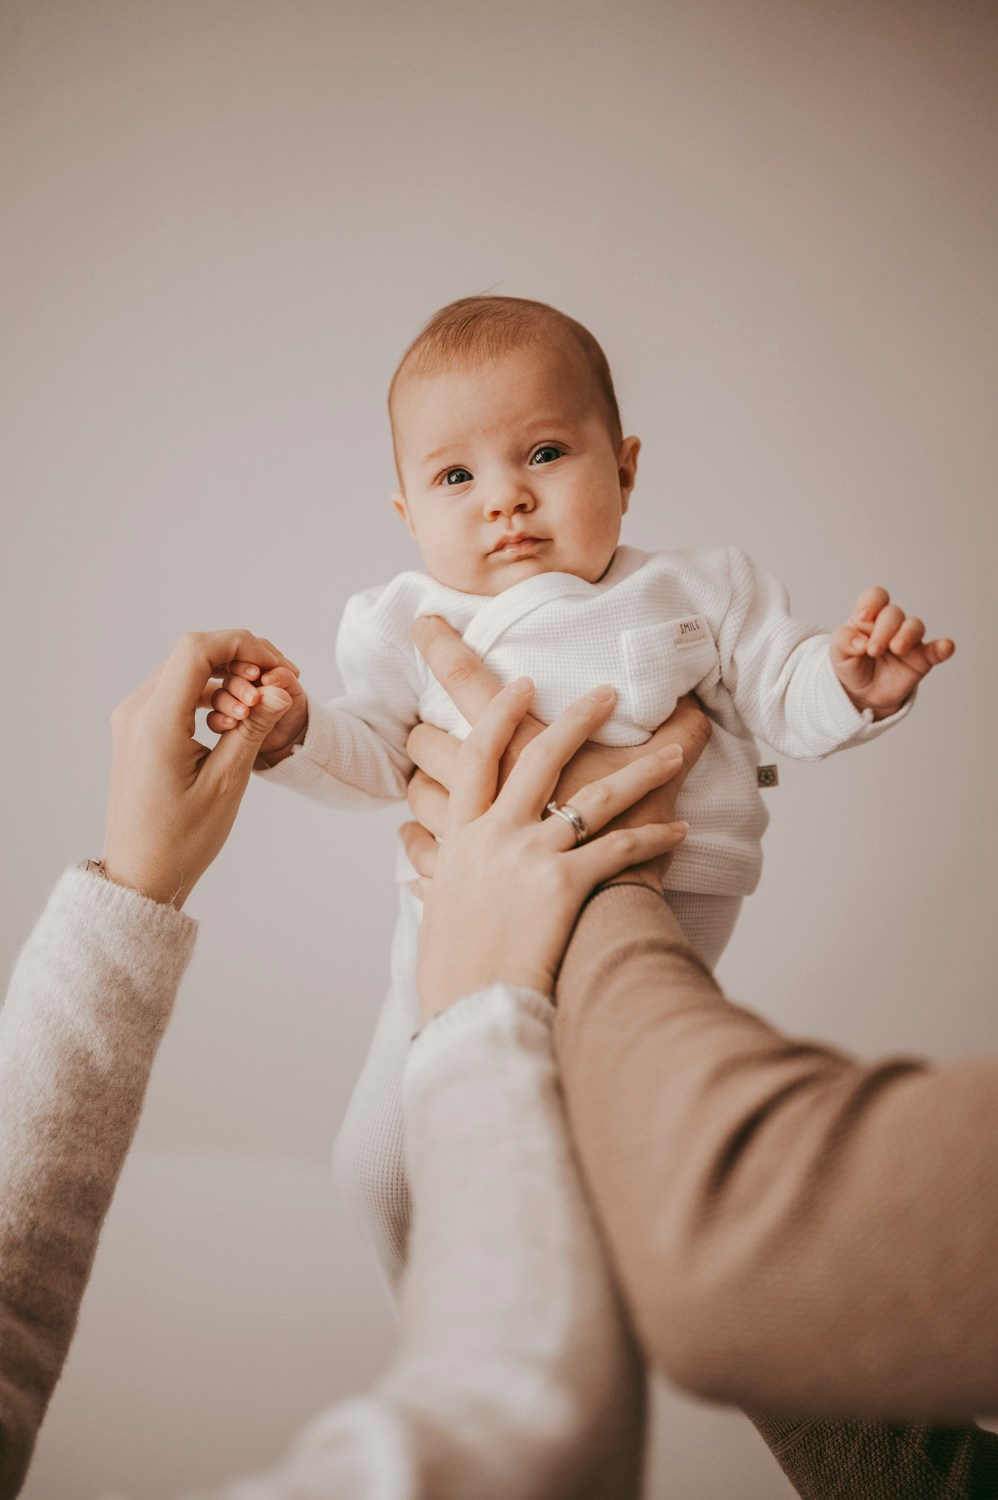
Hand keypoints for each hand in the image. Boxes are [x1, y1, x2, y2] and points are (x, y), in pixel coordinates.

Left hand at [102, 631, 296, 907]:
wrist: (141, 875)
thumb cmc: (181, 839)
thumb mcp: (227, 783)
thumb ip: (252, 728)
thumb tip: (280, 689)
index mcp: (155, 722)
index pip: (198, 650)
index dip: (244, 647)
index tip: (279, 668)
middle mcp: (136, 711)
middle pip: (193, 655)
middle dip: (242, 662)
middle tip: (279, 688)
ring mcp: (133, 719)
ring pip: (186, 672)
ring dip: (228, 680)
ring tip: (258, 710)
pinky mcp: (138, 730)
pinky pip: (177, 694)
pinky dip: (210, 696)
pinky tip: (234, 719)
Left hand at [403, 616, 710, 892]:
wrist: (607, 924)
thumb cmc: (631, 849)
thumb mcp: (657, 782)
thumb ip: (677, 734)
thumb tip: (700, 702)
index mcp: (522, 751)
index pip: (471, 682)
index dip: (443, 646)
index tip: (421, 621)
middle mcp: (484, 787)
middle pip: (431, 742)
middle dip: (425, 733)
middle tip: (427, 731)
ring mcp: (467, 834)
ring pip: (420, 796)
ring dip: (420, 788)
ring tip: (425, 784)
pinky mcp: (462, 877)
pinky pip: (422, 852)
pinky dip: (416, 844)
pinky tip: (415, 843)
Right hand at [413, 678, 689, 1018]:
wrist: (471, 1011)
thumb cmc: (454, 972)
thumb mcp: (438, 912)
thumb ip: (439, 879)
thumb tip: (428, 873)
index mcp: (461, 837)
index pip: (478, 757)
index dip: (500, 717)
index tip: (520, 687)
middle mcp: (494, 835)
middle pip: (539, 757)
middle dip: (576, 719)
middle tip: (604, 693)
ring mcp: (529, 856)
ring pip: (593, 798)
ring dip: (639, 771)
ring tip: (670, 752)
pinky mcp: (563, 886)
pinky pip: (619, 850)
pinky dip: (655, 838)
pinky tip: (680, 830)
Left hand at [830, 587, 954, 718]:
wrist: (862, 694)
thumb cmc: (850, 665)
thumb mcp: (837, 653)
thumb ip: (843, 641)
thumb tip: (860, 642)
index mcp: (868, 617)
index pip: (876, 597)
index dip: (871, 603)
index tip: (862, 617)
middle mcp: (890, 624)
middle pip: (893, 613)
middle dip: (883, 630)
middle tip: (873, 650)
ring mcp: (908, 640)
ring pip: (914, 626)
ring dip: (907, 634)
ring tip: (897, 649)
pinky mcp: (921, 659)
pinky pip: (935, 650)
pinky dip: (942, 647)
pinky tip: (946, 646)